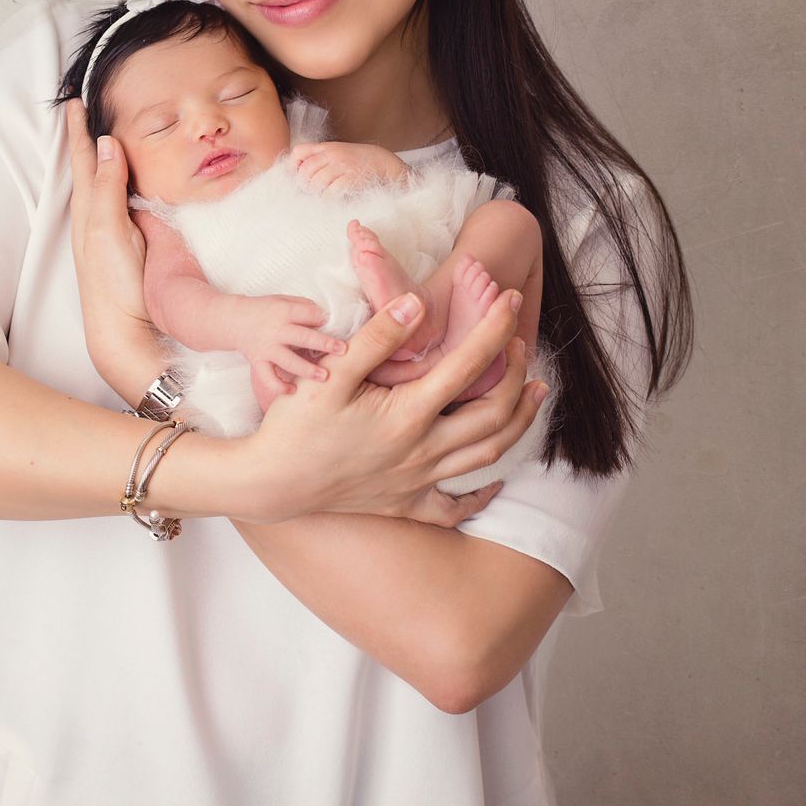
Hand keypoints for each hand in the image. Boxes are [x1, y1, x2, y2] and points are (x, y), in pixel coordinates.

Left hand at [65, 101, 158, 393]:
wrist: (124, 332)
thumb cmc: (114, 286)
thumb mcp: (109, 232)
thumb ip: (109, 189)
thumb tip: (108, 144)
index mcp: (90, 210)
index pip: (85, 159)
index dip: (81, 130)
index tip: (77, 101)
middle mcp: (95, 218)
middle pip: (90, 167)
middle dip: (87, 137)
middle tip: (86, 107)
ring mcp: (109, 232)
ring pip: (103, 183)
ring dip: (102, 157)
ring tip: (103, 134)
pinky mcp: (125, 245)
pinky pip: (118, 200)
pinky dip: (119, 181)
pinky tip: (127, 182)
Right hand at [231, 294, 347, 383]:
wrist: (234, 320)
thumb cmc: (266, 310)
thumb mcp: (284, 300)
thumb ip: (304, 308)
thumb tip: (328, 319)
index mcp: (284, 311)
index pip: (308, 313)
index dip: (324, 318)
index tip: (339, 324)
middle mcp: (277, 331)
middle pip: (302, 337)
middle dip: (323, 344)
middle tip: (342, 350)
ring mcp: (267, 349)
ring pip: (288, 361)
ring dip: (306, 369)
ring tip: (324, 377)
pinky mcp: (259, 362)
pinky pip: (268, 378)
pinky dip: (278, 386)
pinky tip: (293, 392)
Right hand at [235, 288, 547, 527]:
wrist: (269, 483)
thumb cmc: (294, 426)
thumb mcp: (331, 374)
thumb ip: (377, 338)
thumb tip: (418, 305)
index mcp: (406, 415)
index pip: (468, 364)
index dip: (495, 328)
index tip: (512, 300)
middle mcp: (422, 451)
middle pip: (493, 413)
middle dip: (516, 374)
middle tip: (523, 344)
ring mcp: (416, 482)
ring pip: (487, 455)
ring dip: (518, 422)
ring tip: (535, 393)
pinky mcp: (404, 504)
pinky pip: (456, 506)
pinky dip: (483, 494)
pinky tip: (495, 479)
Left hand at [288, 140, 407, 190]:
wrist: (385, 164)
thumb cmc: (360, 161)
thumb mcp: (339, 153)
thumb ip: (321, 159)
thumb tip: (299, 172)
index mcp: (327, 147)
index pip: (299, 152)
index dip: (292, 166)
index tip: (295, 176)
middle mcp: (333, 154)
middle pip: (305, 170)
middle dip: (304, 184)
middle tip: (310, 192)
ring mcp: (342, 165)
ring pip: (316, 182)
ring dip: (316, 193)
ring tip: (321, 197)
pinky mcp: (351, 178)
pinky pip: (331, 192)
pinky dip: (328, 199)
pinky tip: (332, 200)